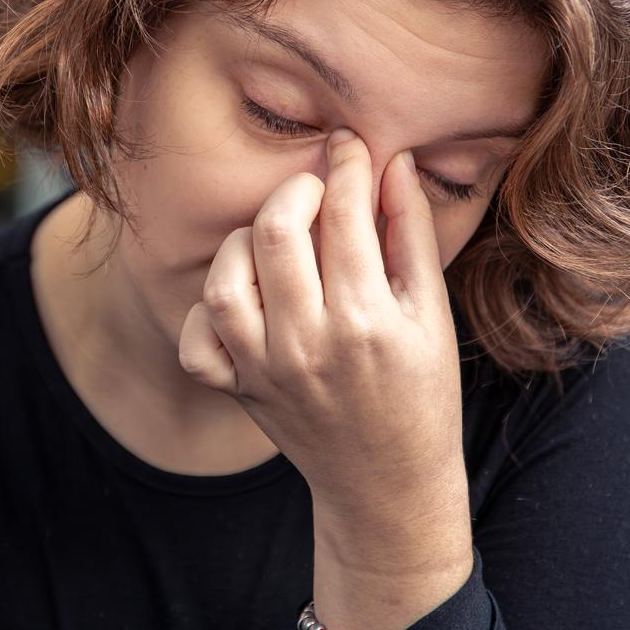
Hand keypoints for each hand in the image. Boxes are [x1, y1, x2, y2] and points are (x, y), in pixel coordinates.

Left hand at [177, 129, 469, 537]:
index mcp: (365, 321)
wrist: (389, 484)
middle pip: (274, 232)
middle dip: (295, 190)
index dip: (347, 164)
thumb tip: (394, 163)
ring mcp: (265, 371)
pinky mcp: (239, 391)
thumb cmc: (421, 393)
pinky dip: (209, 311)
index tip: (350, 145)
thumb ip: (410, 234)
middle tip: (316, 186)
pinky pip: (197, 341)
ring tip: (280, 239)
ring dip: (247, 242)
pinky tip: (246, 298)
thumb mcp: (432, 313)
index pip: (344, 214)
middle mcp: (307, 345)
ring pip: (225, 278)